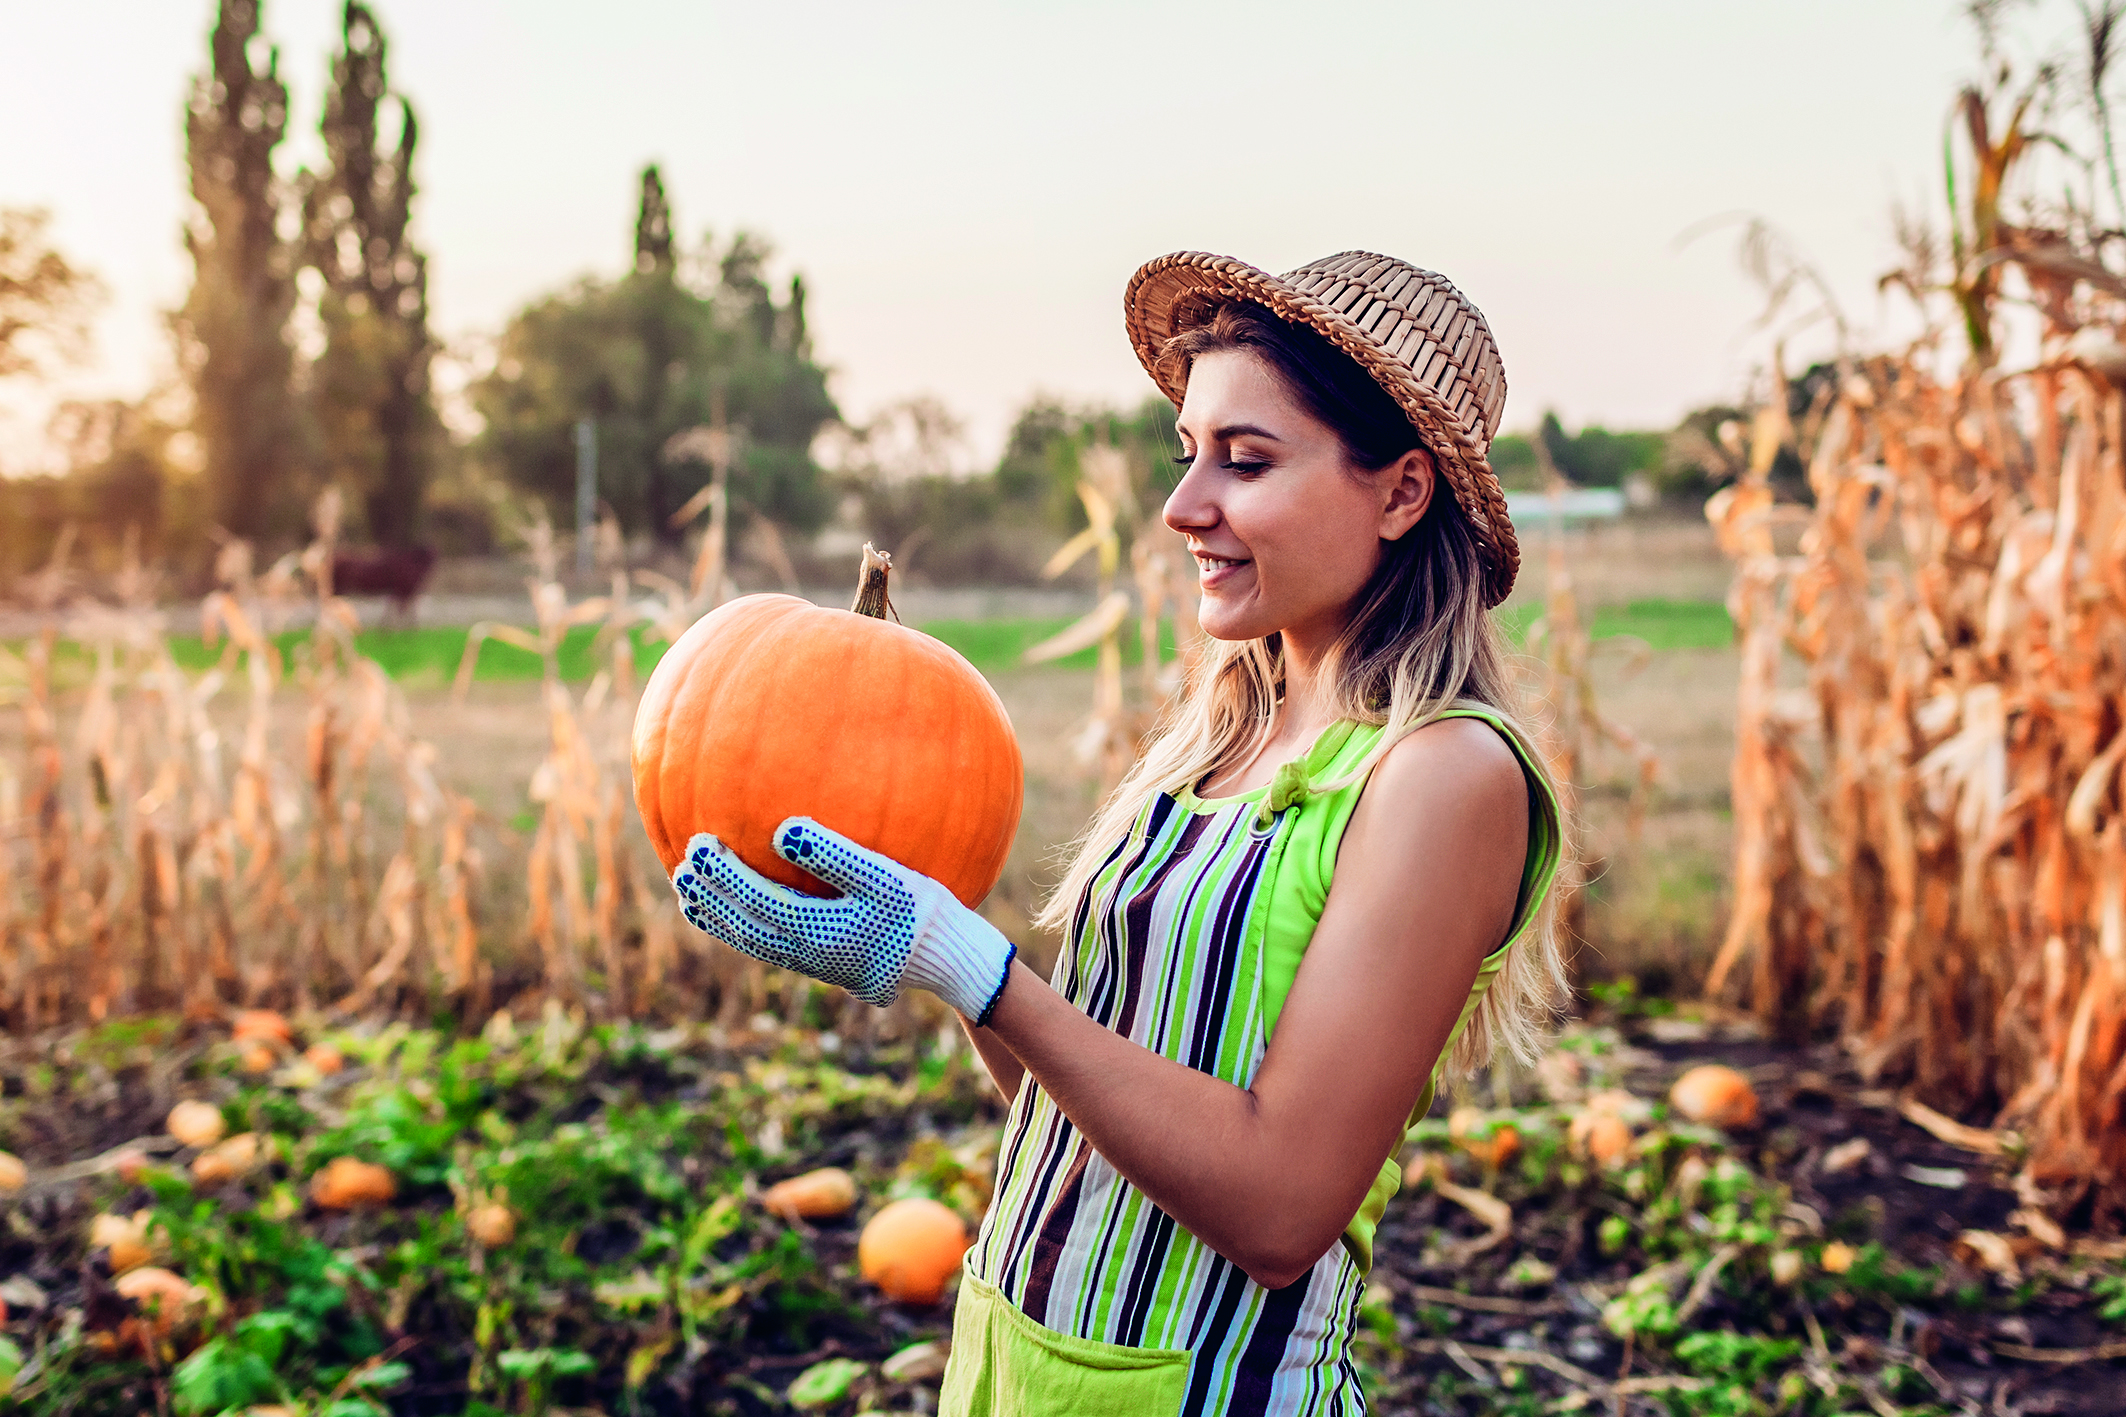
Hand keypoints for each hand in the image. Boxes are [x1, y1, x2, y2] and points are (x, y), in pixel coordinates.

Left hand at [670, 818, 1015, 1020]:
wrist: (949, 959)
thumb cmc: (920, 911)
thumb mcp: (884, 877)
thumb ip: (834, 854)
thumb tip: (782, 829)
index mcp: (815, 931)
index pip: (754, 900)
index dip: (722, 875)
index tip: (698, 843)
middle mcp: (806, 953)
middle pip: (743, 926)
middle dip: (710, 897)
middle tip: (682, 865)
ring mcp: (813, 963)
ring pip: (752, 942)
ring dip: (718, 918)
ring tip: (689, 894)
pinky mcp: (824, 963)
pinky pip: (769, 945)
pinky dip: (742, 928)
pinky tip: (738, 910)